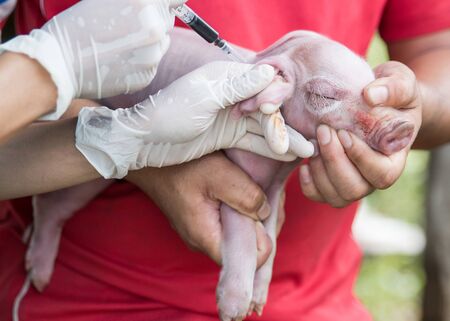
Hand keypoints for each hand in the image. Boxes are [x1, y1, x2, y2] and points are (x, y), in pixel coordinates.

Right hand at [0, 0, 185, 118]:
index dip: (168, 2)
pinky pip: (152, 64)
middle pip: (167, 20)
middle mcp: (154, 27)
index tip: (164, 5)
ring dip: (149, 42)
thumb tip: (157, 2)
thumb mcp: (105, 0)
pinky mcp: (148, 75)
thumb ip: (137, 1)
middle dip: (154, 21)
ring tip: (120, 44)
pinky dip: (141, 61)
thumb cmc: (76, 27)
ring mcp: (153, 54)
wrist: (60, 65)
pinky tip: (119, 60)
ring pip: (162, 43)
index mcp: (144, 2)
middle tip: (128, 27)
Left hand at [76, 62, 313, 177]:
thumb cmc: (168, 114)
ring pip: (263, 127)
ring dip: (283, 140)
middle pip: (267, 109)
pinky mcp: (228, 134)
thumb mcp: (203, 99)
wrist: (144, 141)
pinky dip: (269, 148)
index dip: (275, 101)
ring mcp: (231, 116)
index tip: (281, 118)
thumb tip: (269, 73)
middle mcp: (232, 95)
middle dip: (284, 128)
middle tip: (306, 146)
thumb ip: (237, 88)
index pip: (262, 84)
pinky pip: (254, 141)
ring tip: (307, 152)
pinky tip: (287, 156)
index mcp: (226, 78)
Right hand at [126, 152, 272, 266]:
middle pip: (245, 247)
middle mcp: (202, 241)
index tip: (267, 210)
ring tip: (253, 187)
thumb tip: (265, 213)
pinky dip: (239, 208)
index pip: (247, 261)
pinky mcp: (200, 220)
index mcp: (207, 237)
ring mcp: (200, 231)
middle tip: (264, 194)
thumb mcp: (220, 175)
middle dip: (261, 224)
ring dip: (251, 213)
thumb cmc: (180, 165)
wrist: (149, 157)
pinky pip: (227, 222)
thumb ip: (247, 197)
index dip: (264, 239)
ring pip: (237, 233)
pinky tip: (242, 188)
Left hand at [299, 61, 421, 206]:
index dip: (360, 158)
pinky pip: (318, 195)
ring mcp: (353, 183)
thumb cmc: (391, 95)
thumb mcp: (400, 83)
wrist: (376, 104)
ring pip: (335, 196)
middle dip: (334, 161)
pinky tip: (304, 162)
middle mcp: (374, 177)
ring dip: (319, 171)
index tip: (344, 133)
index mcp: (395, 159)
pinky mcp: (332, 182)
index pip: (382, 174)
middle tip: (323, 131)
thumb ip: (393, 88)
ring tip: (313, 142)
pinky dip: (308, 183)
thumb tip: (370, 96)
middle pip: (355, 189)